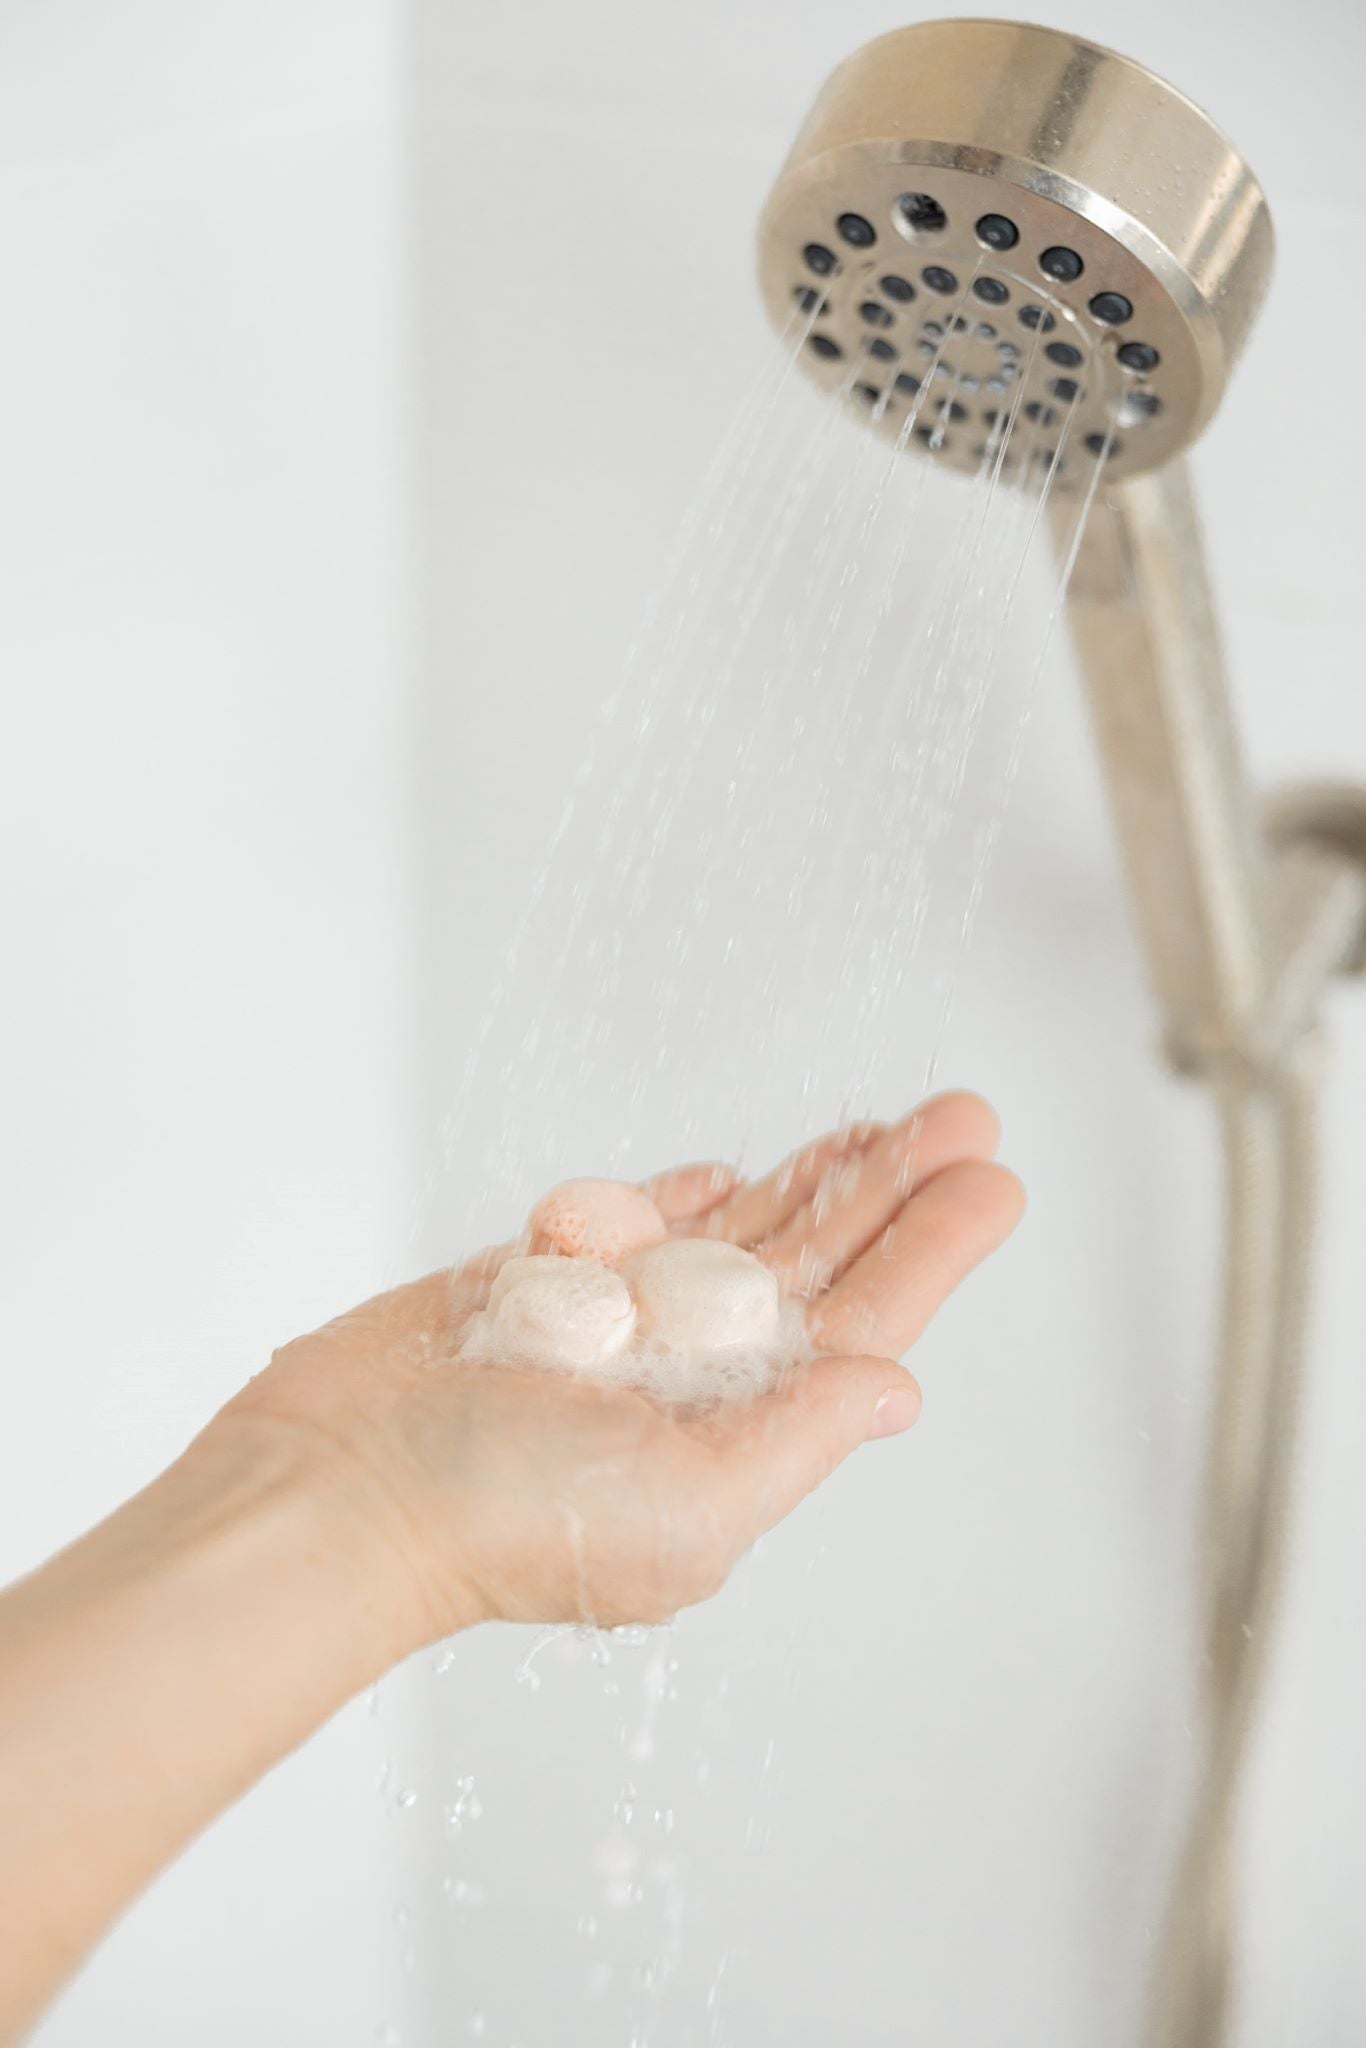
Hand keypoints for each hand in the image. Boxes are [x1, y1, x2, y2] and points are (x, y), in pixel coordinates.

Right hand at [220, 1093, 1021, 1650]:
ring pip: (735, 1232)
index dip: (930, 1249)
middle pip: (815, 1262)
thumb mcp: (686, 1504)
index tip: (991, 1180)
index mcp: (735, 1432)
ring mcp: (611, 1323)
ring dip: (810, 1174)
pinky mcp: (534, 1279)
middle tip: (965, 1116)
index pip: (860, 1325)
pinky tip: (734, 1170)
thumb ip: (796, 1437)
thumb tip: (900, 1389)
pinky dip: (680, 1194)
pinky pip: (629, 1223)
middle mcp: (687, 1376)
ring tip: (882, 1122)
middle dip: (892, 1188)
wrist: (337, 1485)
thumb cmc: (502, 1520)